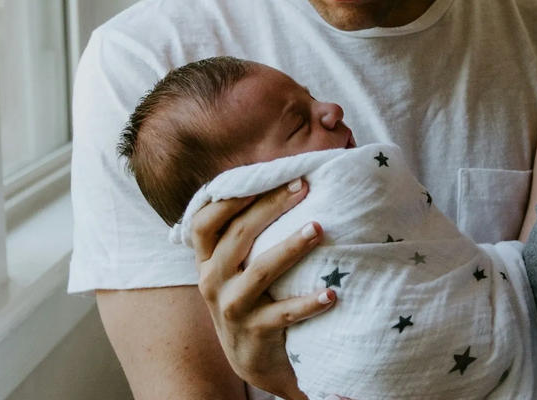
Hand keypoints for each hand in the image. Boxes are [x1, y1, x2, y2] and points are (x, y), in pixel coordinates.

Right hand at [192, 178, 335, 399]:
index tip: (264, 177)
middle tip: (302, 187)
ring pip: (261, 270)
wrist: (251, 360)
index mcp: (207, 261)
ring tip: (318, 228)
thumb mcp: (232, 268)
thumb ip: (242, 234)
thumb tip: (279, 183)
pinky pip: (284, 314)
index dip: (230, 198)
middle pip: (238, 235)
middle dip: (270, 206)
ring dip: (291, 246)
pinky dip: (308, 302)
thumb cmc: (249, 297)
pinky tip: (331, 293)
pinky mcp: (255, 333)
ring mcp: (232, 308)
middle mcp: (212, 282)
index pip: (205, 222)